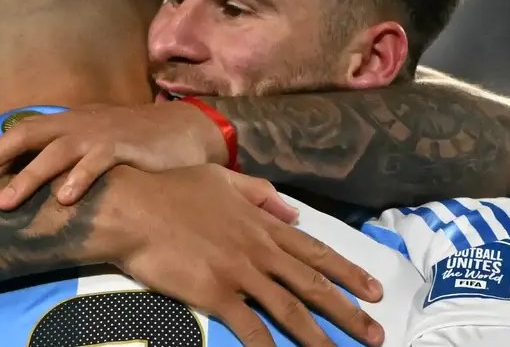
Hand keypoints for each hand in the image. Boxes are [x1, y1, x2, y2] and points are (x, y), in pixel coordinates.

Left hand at [0, 101, 225, 208]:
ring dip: (28, 176)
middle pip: (24, 134)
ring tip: (5, 201)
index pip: (18, 133)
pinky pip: (98, 161)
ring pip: (56, 151)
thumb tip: (32, 186)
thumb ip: (66, 160)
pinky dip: (80, 178)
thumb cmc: (135, 144)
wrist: (185, 130)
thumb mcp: (94, 148)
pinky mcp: (124, 146)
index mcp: (67, 124)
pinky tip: (65, 198)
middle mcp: (77, 124)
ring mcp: (99, 134)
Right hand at [95, 165, 383, 346]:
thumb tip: (292, 210)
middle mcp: (258, 248)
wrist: (133, 207)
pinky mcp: (215, 293)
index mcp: (261, 223)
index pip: (315, 252)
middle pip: (313, 284)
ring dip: (320, 336)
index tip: (374, 290)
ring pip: (291, 309)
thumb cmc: (170, 189)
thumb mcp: (221, 179)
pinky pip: (250, 328)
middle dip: (349, 311)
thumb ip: (259, 193)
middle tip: (376, 333)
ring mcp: (239, 272)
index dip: (347, 272)